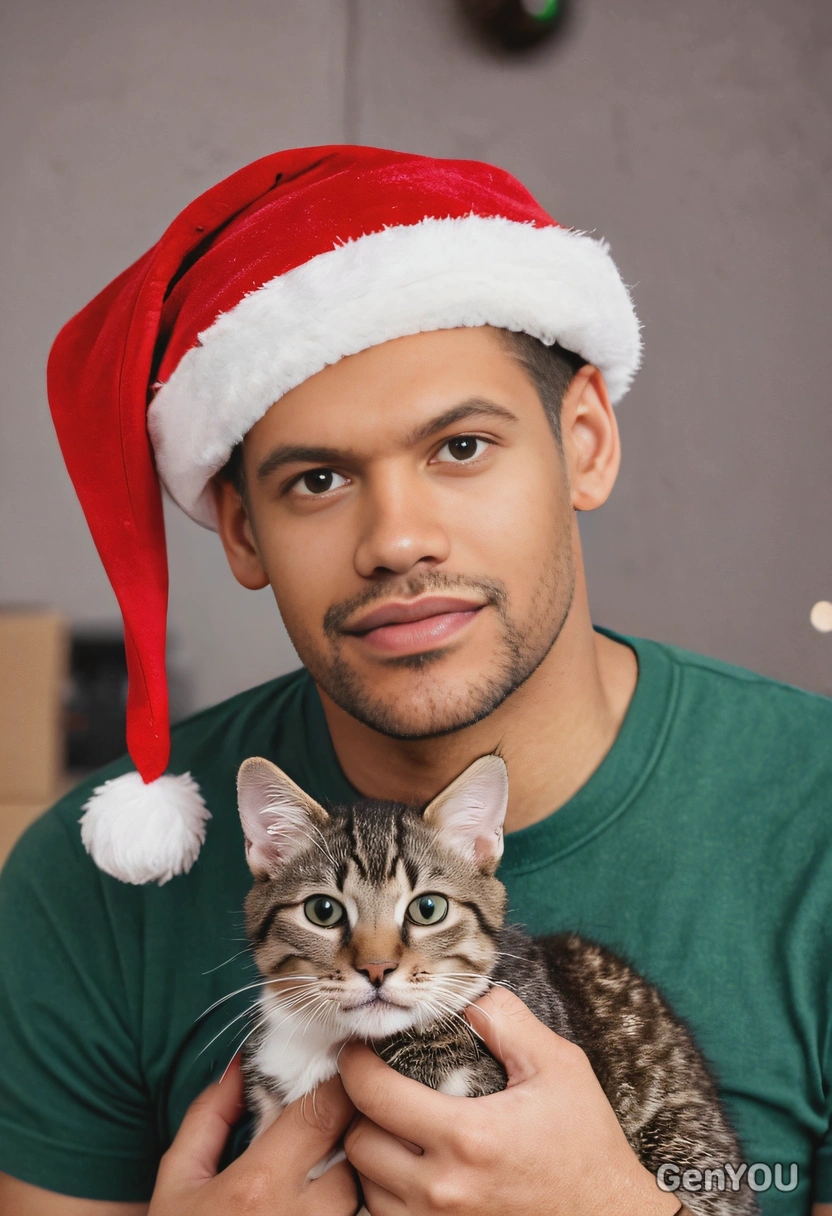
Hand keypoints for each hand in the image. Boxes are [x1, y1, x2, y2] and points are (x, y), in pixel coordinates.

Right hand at [149, 1057, 358, 1214]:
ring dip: (350, 1179)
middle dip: (350, 1134)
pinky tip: (317, 1206)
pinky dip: (345, 1212)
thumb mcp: (177, 1182)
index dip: (339, 1087)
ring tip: (320, 1177)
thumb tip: (239, 1071)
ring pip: (360, 1197)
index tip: (340, 1074)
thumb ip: (207, 1119)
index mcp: (256, 1186)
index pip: (324, 1113)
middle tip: (335, 1127)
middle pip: (354, 1155)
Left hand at [339, 986, 680, 1215]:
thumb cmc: (586, 1145)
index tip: (360, 1050)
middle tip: (380, 1088)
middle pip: (357, 1144)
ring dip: (374, 1154)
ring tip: (398, 1129)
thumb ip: (507, 1020)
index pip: (373, 1094)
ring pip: (366, 1187)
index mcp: (468, 1137)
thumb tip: (465, 998)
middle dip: (361, 1110)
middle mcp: (445, 1191)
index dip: (356, 1064)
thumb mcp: (558, 1065)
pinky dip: (388, 1192)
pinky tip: (413, 1169)